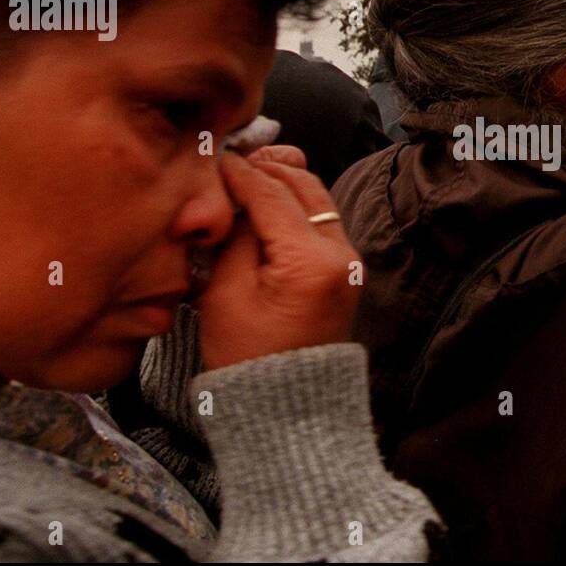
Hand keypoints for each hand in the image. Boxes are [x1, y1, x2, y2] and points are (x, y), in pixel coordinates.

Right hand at [198, 145, 359, 369]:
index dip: (240, 172)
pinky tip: (267, 203)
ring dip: (284, 183)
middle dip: (268, 168)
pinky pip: (321, 222)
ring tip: (248, 174)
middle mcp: (342, 255)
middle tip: (233, 158)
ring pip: (317, 200)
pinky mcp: (346, 271)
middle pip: (304, 187)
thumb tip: (237, 195)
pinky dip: (296, 205)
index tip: (215, 156)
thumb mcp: (225, 292)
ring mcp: (350, 262)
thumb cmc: (246, 357)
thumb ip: (236, 235)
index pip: (272, 195)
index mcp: (310, 261)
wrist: (286, 409)